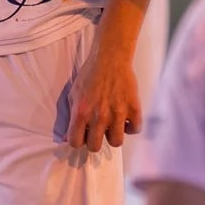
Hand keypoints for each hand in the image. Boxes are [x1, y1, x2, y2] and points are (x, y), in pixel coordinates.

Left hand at [65, 30, 141, 151]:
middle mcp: (99, 117)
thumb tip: (69, 135)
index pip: (75, 142)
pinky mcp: (134, 108)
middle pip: (95, 147)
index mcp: (81, 112)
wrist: (110, 57)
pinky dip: (131, 127)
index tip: (81, 135)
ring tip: (112, 126)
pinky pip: (135, 129)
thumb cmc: (89, 74)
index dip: (77, 140)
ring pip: (116, 142)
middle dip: (94, 141)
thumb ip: (71, 115)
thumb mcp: (73, 93)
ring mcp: (118, 114)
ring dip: (113, 135)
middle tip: (97, 132)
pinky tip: (126, 119)